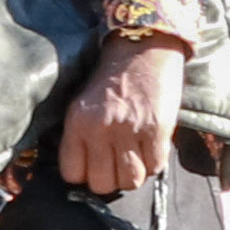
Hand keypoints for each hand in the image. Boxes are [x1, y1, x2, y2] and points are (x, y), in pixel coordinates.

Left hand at [53, 39, 186, 199]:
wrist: (143, 46)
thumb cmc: (112, 76)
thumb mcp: (83, 102)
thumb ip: (80, 136)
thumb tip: (85, 172)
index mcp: (77, 122)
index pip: (72, 174)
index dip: (85, 174)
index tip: (94, 166)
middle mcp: (100, 129)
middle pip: (101, 184)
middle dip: (110, 179)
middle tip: (117, 163)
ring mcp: (129, 130)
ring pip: (130, 181)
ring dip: (134, 174)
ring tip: (136, 157)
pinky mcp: (157, 129)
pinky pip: (155, 166)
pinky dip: (154, 162)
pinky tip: (151, 147)